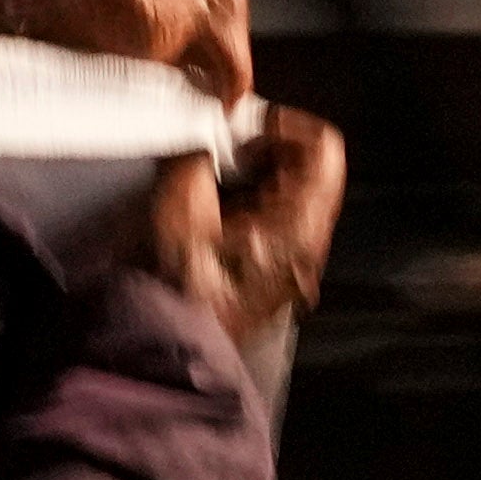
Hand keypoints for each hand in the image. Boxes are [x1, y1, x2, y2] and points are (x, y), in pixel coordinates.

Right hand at [147, 105, 343, 371]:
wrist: (155, 354)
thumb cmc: (168, 290)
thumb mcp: (176, 204)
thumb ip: (197, 156)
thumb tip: (203, 143)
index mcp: (298, 230)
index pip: (324, 150)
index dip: (285, 125)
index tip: (245, 127)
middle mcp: (307, 251)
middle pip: (311, 173)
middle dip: (267, 151)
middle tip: (222, 152)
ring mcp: (292, 269)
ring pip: (291, 198)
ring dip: (254, 178)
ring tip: (213, 182)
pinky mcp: (271, 279)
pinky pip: (274, 225)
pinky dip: (248, 205)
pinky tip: (212, 213)